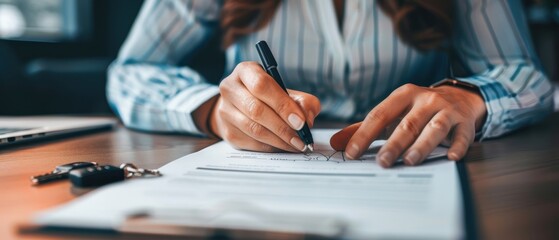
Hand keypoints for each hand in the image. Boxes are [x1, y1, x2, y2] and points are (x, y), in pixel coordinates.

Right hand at [209, 62, 319, 151]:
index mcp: (246, 71)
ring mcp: (226, 111)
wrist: (241, 107)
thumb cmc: (268, 97)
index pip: (262, 86)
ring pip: (254, 129)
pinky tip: (283, 146)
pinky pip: (252, 142)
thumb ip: (303, 102)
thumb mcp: (287, 92)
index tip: (300, 121)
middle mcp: (230, 88)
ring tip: (296, 144)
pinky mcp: (228, 131)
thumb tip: (306, 120)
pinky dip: (271, 147)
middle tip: (301, 138)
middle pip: (256, 110)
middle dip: (283, 127)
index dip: (282, 105)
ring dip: (279, 140)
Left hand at [330, 83, 485, 166]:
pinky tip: (450, 157)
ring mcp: (447, 110)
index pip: (379, 115)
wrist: (460, 97)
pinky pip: (462, 135)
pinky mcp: (465, 122)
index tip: (352, 153)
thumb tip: (335, 143)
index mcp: (403, 96)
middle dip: (393, 144)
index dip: (364, 134)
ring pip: (434, 128)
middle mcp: (425, 100)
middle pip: (407, 123)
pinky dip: (457, 146)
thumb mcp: (392, 113)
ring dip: (422, 145)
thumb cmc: (418, 110)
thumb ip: (364, 128)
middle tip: (382, 162)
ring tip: (410, 161)